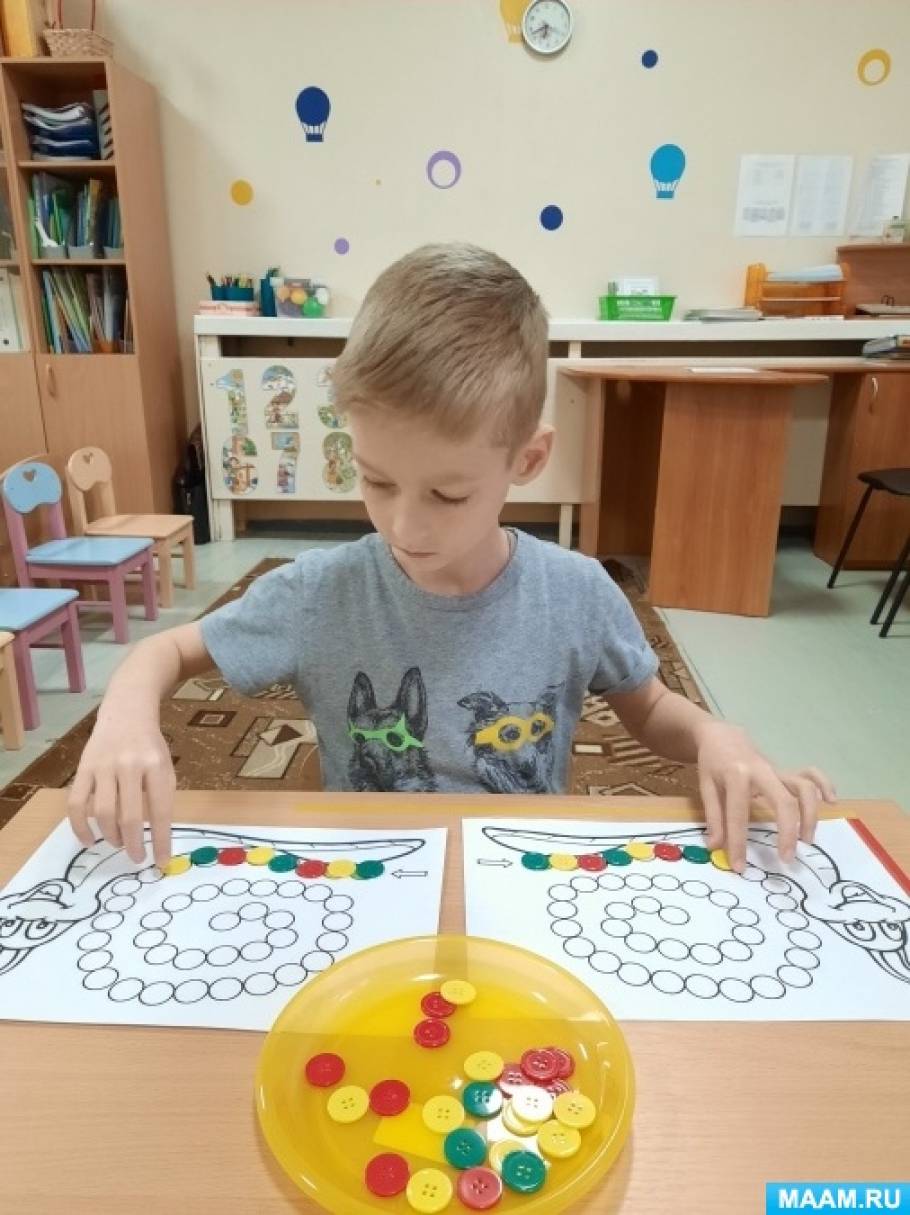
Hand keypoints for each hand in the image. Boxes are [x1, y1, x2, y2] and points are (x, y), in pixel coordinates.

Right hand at [67, 713, 175, 865]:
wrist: (127, 714)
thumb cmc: (150, 747)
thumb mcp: (165, 767)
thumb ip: (162, 798)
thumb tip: (157, 839)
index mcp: (155, 766)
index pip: (160, 811)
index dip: (161, 840)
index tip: (161, 862)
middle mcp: (129, 766)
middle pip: (129, 816)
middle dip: (133, 844)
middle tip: (137, 858)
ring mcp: (103, 766)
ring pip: (102, 813)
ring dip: (110, 836)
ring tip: (117, 844)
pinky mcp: (83, 768)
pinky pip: (75, 804)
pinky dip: (79, 827)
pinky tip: (89, 840)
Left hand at [695, 721, 834, 871]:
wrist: (723, 735)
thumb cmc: (712, 762)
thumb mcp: (705, 786)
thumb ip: (713, 816)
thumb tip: (715, 847)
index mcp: (736, 775)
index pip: (738, 814)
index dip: (738, 843)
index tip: (740, 867)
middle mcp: (761, 771)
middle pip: (783, 801)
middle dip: (788, 832)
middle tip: (787, 858)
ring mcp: (777, 770)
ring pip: (803, 788)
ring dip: (810, 815)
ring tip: (807, 840)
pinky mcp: (785, 771)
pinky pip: (810, 774)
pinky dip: (824, 785)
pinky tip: (832, 801)